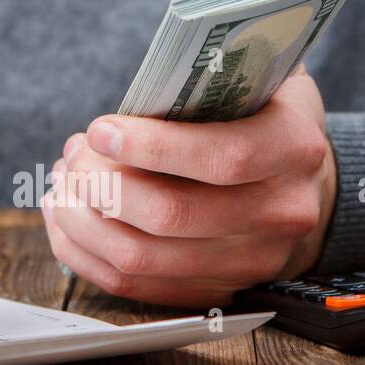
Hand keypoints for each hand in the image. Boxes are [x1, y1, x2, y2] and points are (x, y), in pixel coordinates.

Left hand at [42, 65, 336, 308]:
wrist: (302, 183)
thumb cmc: (262, 114)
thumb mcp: (257, 75)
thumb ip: (212, 73)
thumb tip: (138, 91)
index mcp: (295, 148)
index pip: (224, 157)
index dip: (152, 147)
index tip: (99, 129)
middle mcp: (282, 213)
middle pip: (172, 217)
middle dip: (103, 185)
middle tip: (74, 157)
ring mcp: (251, 262)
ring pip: (142, 258)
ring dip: (82, 222)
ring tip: (63, 184)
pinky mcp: (216, 292)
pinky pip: (133, 284)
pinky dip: (85, 252)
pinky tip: (66, 218)